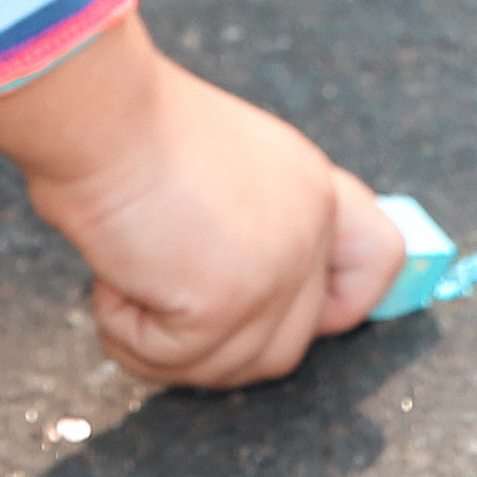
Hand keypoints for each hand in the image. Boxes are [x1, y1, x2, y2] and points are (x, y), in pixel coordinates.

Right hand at [0, 13, 406, 389]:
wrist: (98, 109)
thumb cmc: (123, 125)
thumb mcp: (209, 170)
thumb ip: (242, 226)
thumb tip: (216, 299)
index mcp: (307, 186)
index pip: (378, 258)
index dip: (343, 304)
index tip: (289, 313)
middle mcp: (308, 229)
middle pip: (286, 345)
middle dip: (214, 347)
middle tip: (154, 303)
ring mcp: (276, 270)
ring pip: (231, 368)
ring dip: (165, 347)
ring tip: (123, 282)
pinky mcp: (227, 302)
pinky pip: (171, 361)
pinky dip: (127, 335)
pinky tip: (110, 281)